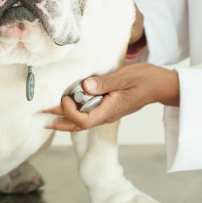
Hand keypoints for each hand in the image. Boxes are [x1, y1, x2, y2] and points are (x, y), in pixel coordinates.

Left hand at [48, 63, 179, 131]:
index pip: (83, 121)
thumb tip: (85, 86)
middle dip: (58, 121)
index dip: (70, 112)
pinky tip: (68, 102)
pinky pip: (88, 113)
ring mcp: (108, 112)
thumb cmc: (147, 80)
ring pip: (82, 121)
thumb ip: (105, 82)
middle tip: (39, 116)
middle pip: (78, 126)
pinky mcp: (109, 106)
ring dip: (64, 117)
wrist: (162, 85)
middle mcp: (107, 114)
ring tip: (47, 112)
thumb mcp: (126, 77)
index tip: (65, 97)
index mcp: (110, 110)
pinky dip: (75, 110)